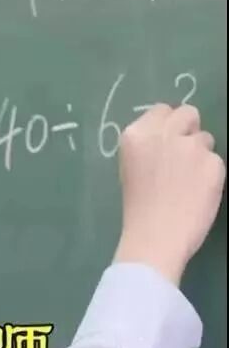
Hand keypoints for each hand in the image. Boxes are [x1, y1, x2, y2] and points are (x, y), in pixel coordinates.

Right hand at [114, 103, 224, 285]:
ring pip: (205, 138)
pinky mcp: (215, 164)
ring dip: (200, 153)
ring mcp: (191, 147)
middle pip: (187, 113)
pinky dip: (209, 174)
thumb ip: (147, 145)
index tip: (167, 142)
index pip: (161, 110)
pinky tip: (198, 192)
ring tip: (188, 179)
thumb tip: (169, 136)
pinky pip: (216, 161)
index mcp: (136, 135)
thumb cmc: (137, 206)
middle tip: (183, 154)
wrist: (155, 236)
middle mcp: (164, 134)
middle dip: (188, 129)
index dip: (167, 125)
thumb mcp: (129, 166)